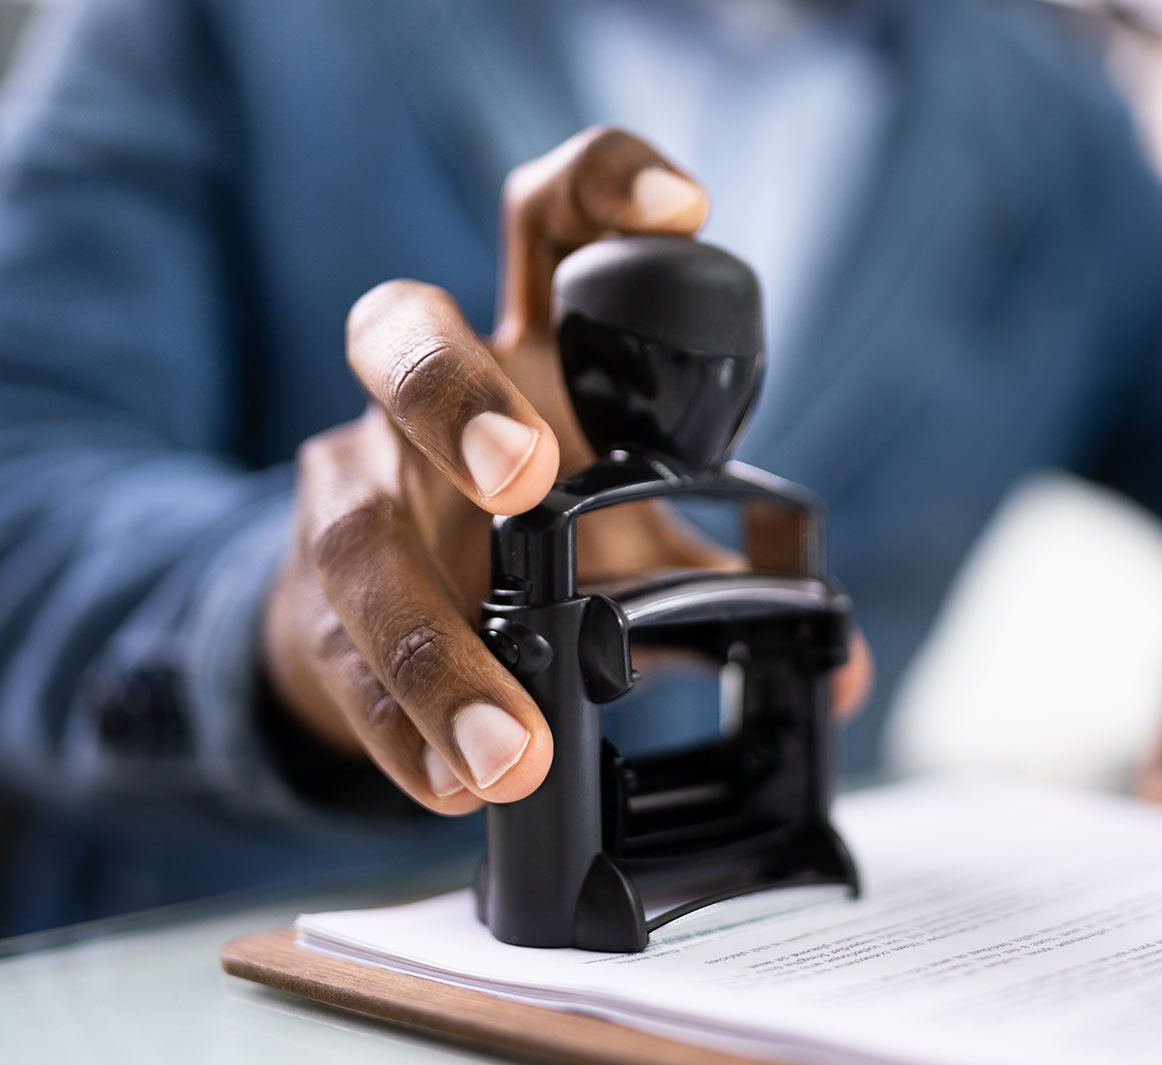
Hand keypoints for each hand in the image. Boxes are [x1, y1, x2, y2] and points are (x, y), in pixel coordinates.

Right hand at [263, 127, 869, 813]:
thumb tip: (846, 667)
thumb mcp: (624, 536)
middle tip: (528, 479)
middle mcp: (422, 405)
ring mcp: (353, 498)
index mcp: (522, 353)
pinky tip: (460, 783)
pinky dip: (407, 728)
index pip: (547, 222)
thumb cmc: (510, 542)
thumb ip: (722, 580)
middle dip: (458, 395)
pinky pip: (346, 663)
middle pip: (401, 334)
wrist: (372, 623)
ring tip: (517, 742)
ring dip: (439, 643)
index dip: (605, 185)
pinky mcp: (314, 608)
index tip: (688, 208)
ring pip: (357, 533)